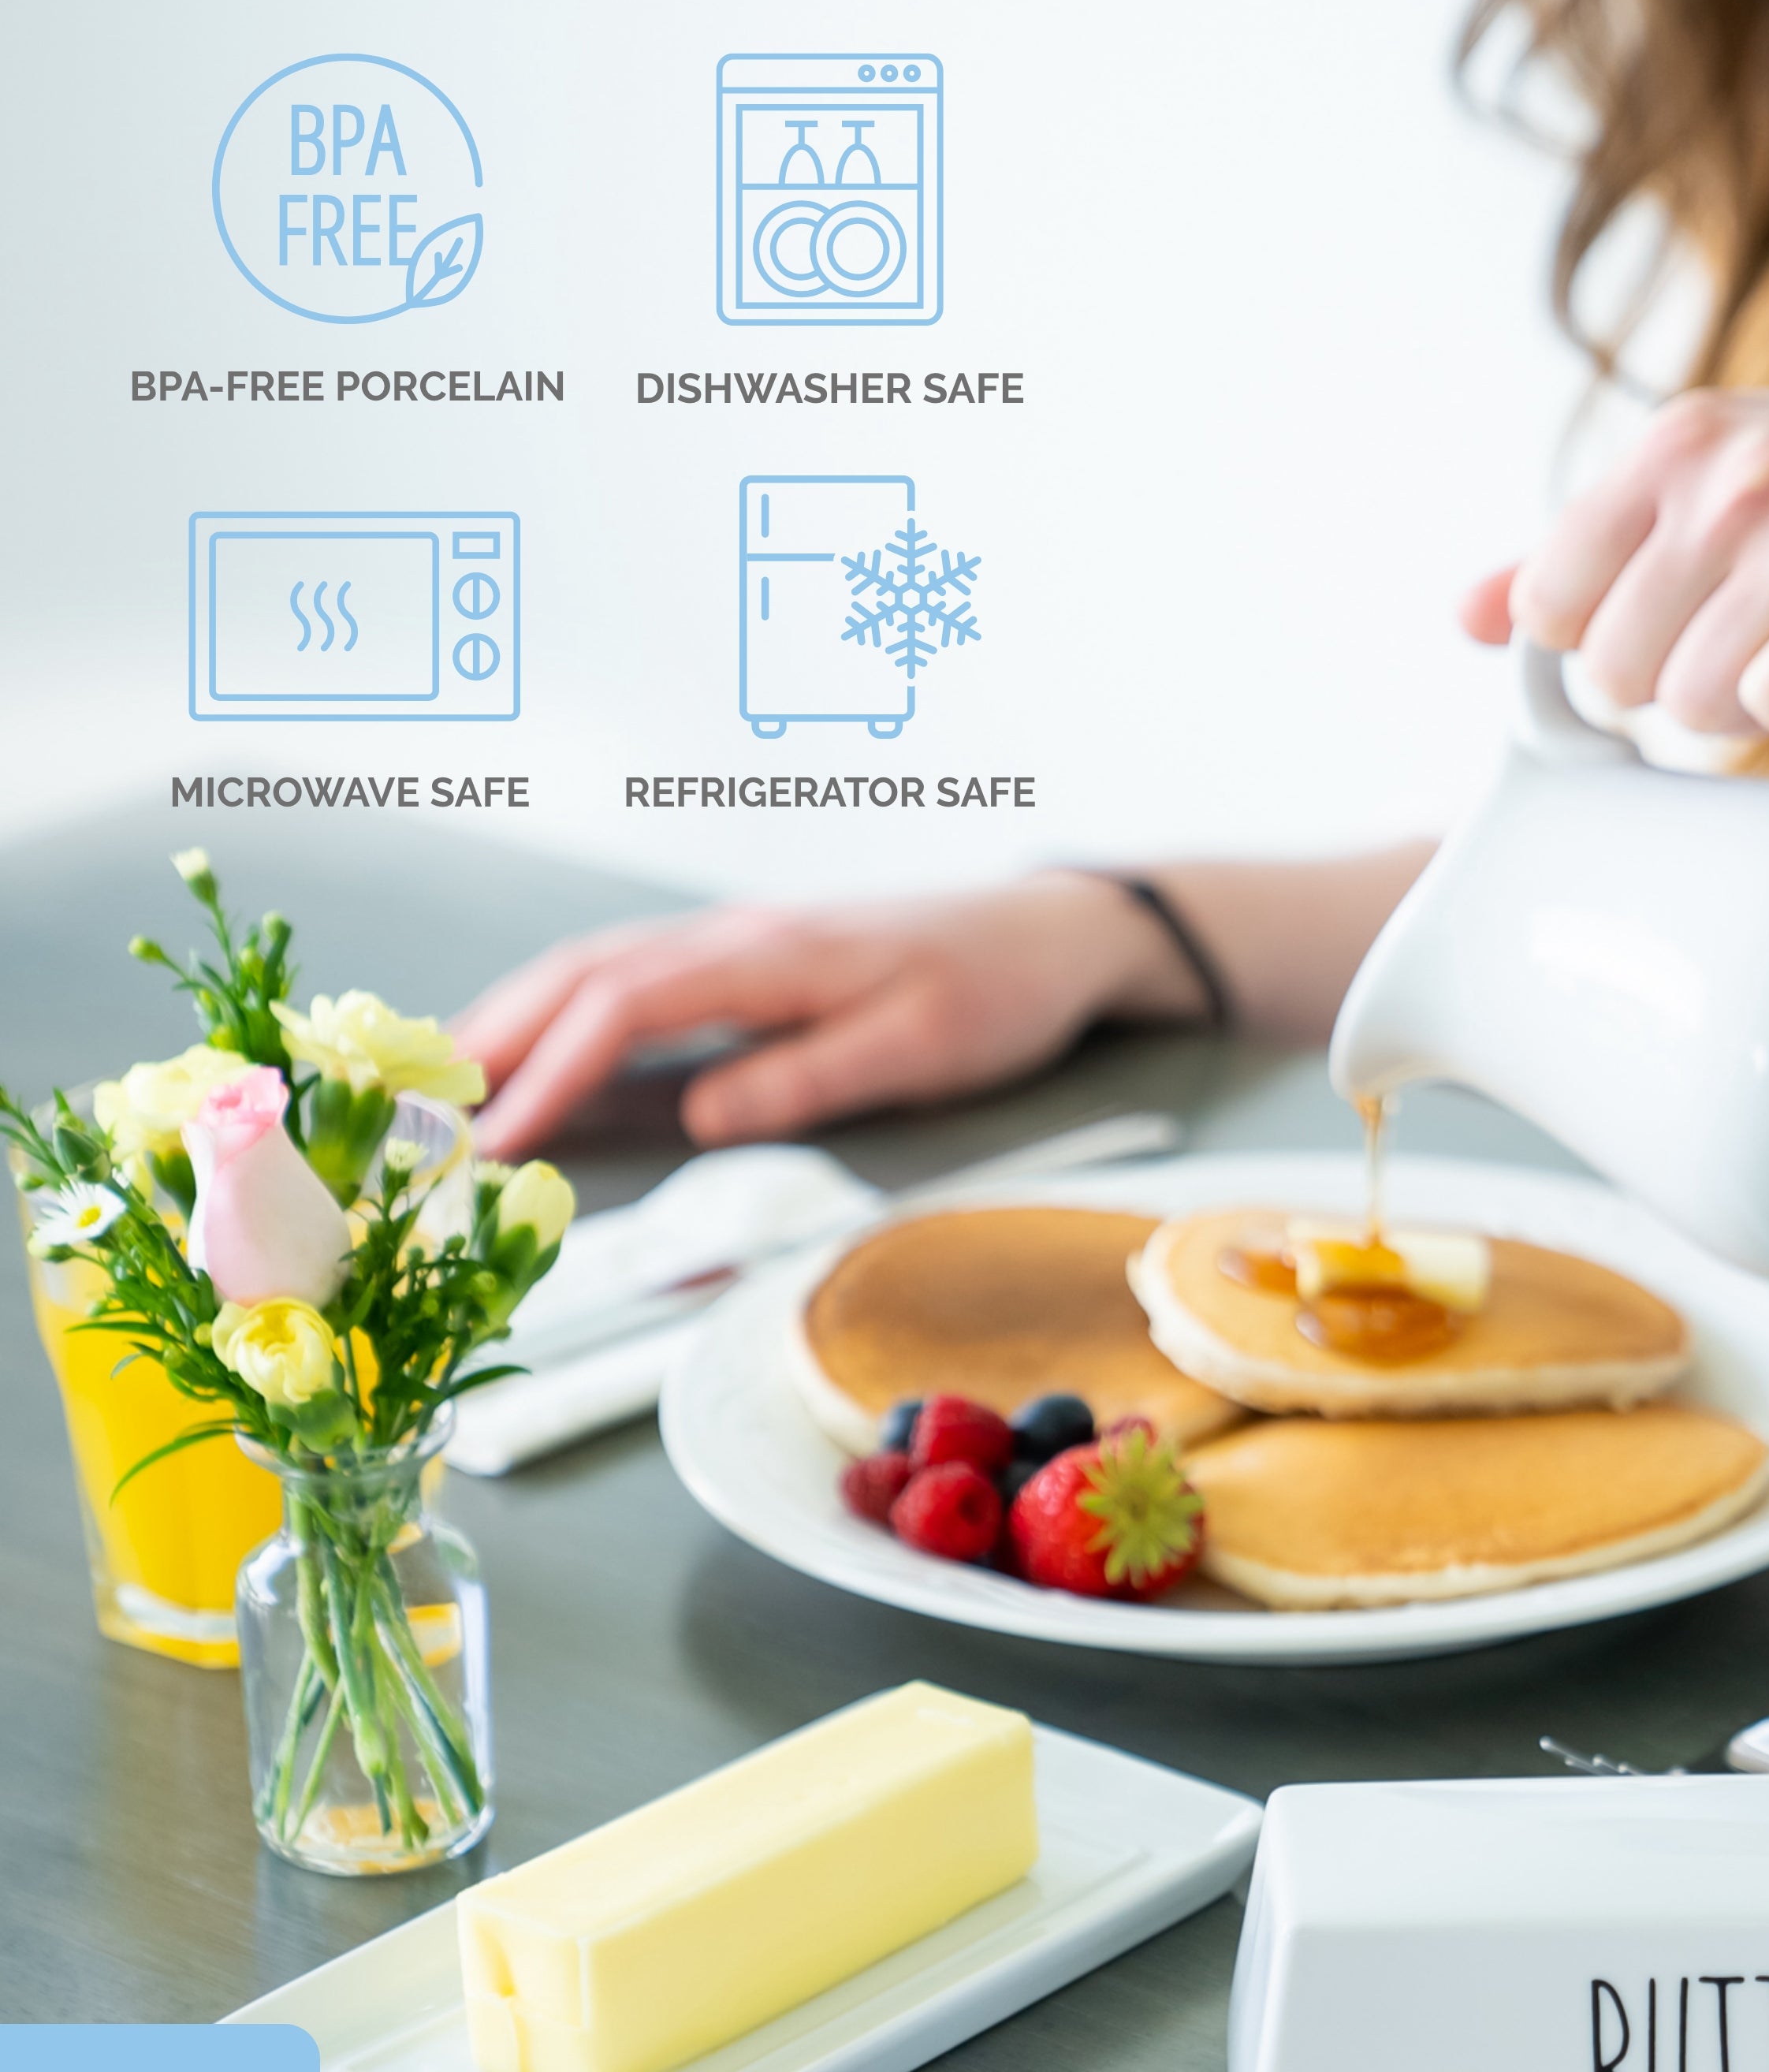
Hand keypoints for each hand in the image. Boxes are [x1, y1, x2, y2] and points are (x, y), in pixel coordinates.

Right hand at [454, 876, 1206, 1157]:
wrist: (1049, 931)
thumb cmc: (993, 990)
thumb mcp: (918, 1050)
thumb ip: (810, 1079)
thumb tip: (704, 1115)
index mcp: (771, 956)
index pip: (626, 1007)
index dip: (552, 1073)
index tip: (493, 1140)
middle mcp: (739, 935)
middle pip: (584, 972)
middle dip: (495, 1035)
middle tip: (417, 1106)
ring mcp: (740, 939)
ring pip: (598, 965)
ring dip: (519, 1016)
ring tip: (450, 1081)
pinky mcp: (750, 958)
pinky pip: (633, 974)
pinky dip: (568, 1008)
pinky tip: (545, 1046)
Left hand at [1459, 387, 1768, 730]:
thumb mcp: (1705, 495)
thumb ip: (1575, 556)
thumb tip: (1464, 616)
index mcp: (1673, 441)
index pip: (1549, 611)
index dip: (1603, 639)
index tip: (1670, 617)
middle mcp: (1737, 469)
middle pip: (1618, 674)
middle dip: (1676, 682)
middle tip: (1756, 632)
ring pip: (1696, 705)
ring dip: (1746, 705)